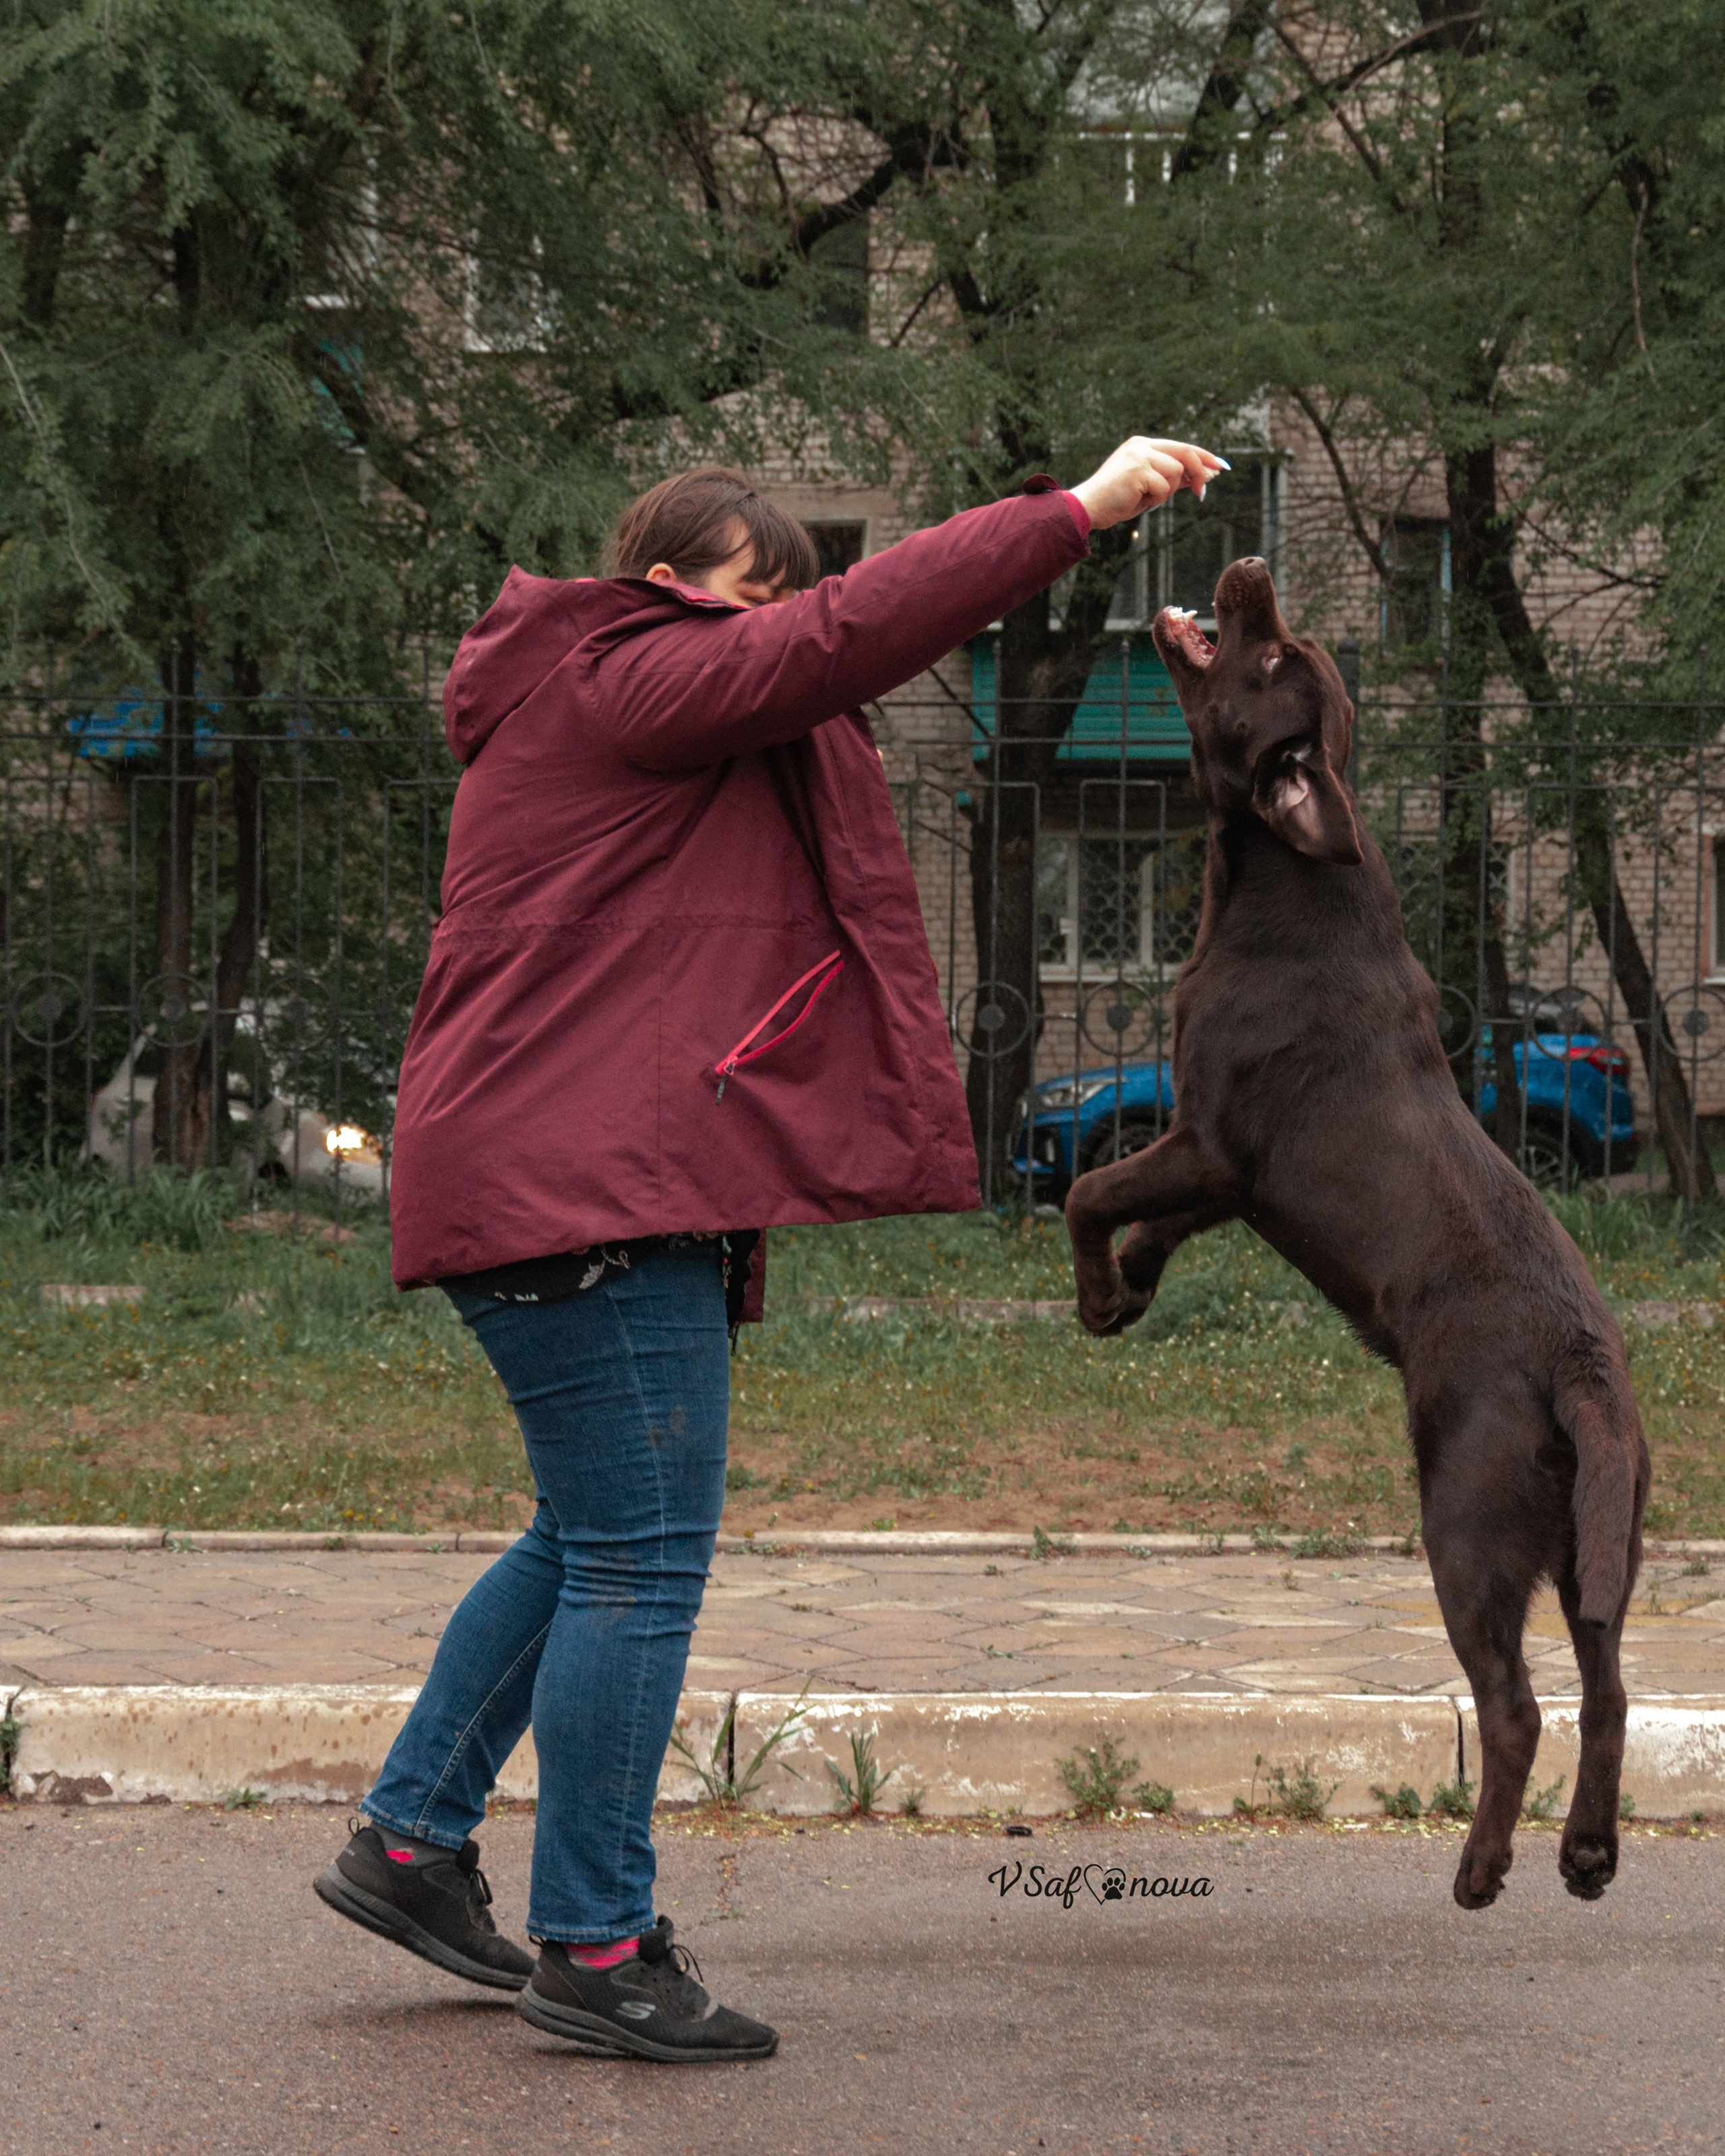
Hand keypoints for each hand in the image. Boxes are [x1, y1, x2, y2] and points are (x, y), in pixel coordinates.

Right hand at [1071, 437, 1228, 530]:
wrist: (1088, 508)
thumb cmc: (1117, 501)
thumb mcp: (1149, 488)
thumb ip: (1173, 479)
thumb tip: (1201, 478)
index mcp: (1143, 446)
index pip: (1181, 447)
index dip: (1204, 457)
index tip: (1221, 466)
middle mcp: (1142, 446)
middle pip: (1185, 453)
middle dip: (1200, 472)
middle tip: (1203, 493)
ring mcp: (1140, 455)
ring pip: (1175, 473)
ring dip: (1165, 493)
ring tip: (1144, 499)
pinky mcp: (1138, 468)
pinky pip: (1163, 488)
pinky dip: (1155, 500)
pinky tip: (1136, 500)